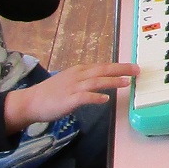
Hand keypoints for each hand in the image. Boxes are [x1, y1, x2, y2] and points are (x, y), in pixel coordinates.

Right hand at [2, 64, 137, 131]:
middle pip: (103, 69)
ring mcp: (72, 87)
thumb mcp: (70, 81)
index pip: (103, 65)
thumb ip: (86, 80)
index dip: (119, 66)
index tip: (134, 67)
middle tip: (137, 70)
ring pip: (96, 81)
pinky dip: (95, 97)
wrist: (30, 102)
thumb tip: (102, 81)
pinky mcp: (67, 100)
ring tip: (126, 82)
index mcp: (79, 71)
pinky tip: (105, 99)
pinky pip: (84, 97)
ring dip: (112, 81)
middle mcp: (78, 76)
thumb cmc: (51, 93)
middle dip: (121, 69)